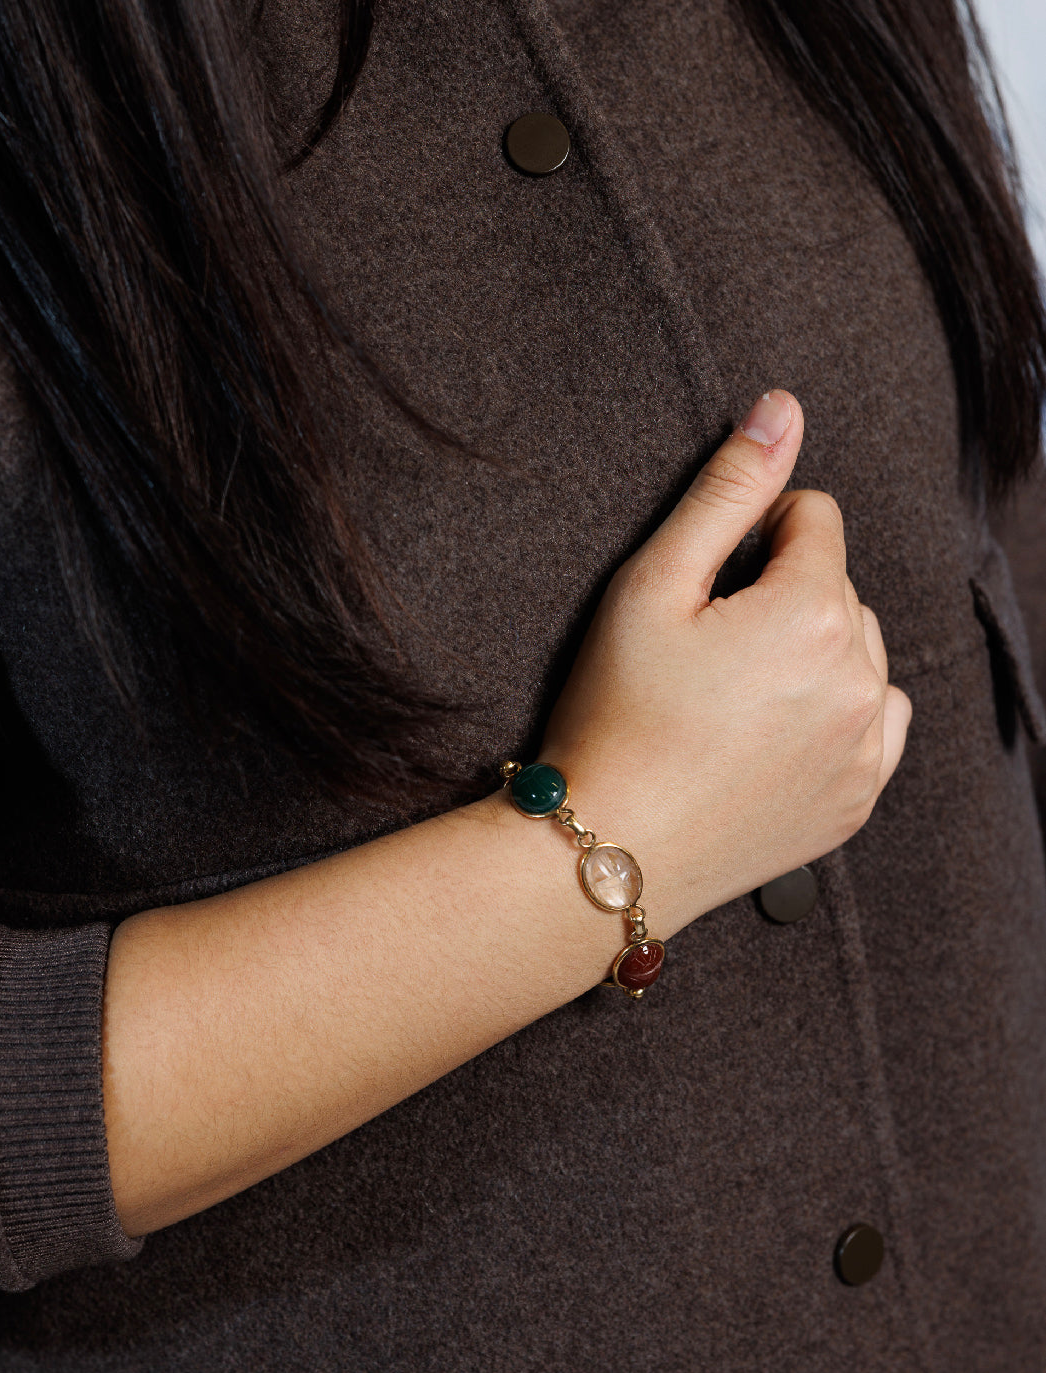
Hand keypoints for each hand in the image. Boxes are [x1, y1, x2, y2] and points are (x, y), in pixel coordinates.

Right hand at [539, 390, 911, 939]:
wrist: (612, 848)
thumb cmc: (617, 714)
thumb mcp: (651, 587)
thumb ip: (727, 491)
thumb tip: (784, 407)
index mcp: (811, 612)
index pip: (814, 518)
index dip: (754, 535)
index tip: (706, 585)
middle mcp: (859, 676)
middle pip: (840, 586)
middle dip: (783, 594)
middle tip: (707, 649)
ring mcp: (865, 745)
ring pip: (863, 652)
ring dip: (817, 650)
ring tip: (738, 693)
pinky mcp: (859, 797)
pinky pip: (878, 722)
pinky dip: (841, 712)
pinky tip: (776, 731)